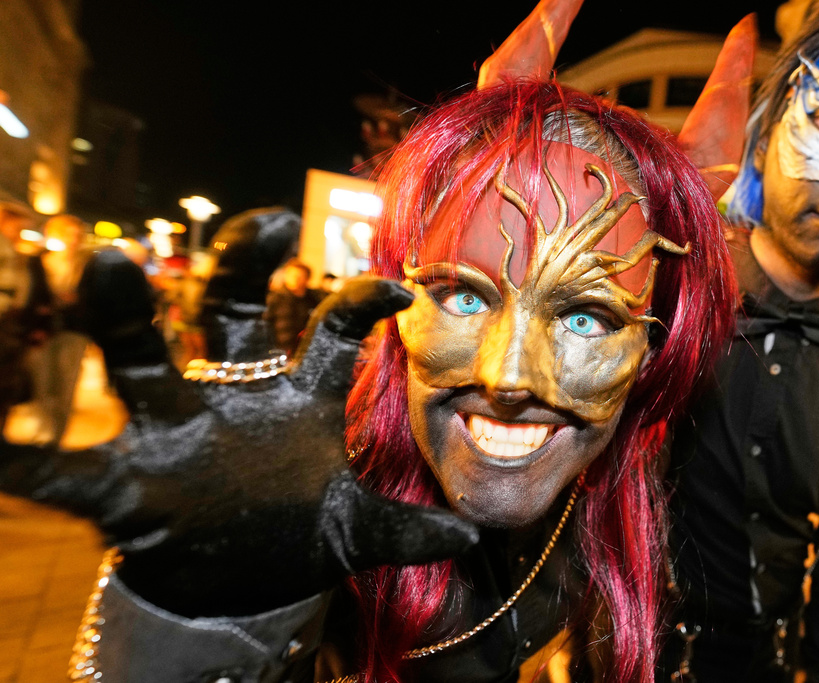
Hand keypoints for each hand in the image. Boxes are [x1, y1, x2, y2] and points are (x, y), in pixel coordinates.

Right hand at [0, 249, 476, 617]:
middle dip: (241, 268)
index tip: (398, 286)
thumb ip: (404, 528)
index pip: (328, 335)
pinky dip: (39, 462)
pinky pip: (78, 469)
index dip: (359, 305)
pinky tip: (9, 452)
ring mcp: (175, 434)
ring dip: (124, 315)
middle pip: (228, 317)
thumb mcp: (354, 529)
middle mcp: (231, 398)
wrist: (237, 582)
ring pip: (146, 361)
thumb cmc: (295, 533)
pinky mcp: (129, 485)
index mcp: (295, 400)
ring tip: (104, 264)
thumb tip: (469, 530)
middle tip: (268, 223)